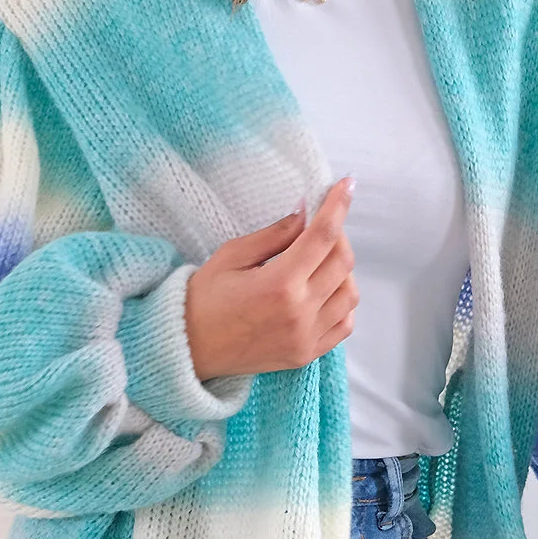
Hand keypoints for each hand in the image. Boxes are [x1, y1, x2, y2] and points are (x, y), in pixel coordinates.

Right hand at [184, 177, 357, 378]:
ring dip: (342, 270)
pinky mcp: (307, 354)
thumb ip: (274, 234)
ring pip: (350, 293)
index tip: (346, 184)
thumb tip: (306, 213)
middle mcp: (299, 312)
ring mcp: (306, 337)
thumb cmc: (203, 299)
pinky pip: (344, 324)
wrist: (187, 349)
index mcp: (279, 284)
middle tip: (319, 226)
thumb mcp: (231, 256)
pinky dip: (341, 302)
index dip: (338, 205)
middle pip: (343, 261)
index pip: (323, 235)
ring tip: (318, 261)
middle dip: (338, 234)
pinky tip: (322, 291)